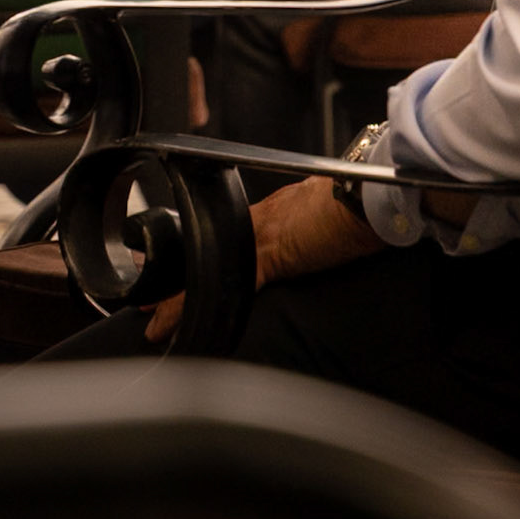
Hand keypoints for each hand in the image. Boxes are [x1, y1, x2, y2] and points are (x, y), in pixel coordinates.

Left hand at [143, 178, 381, 344]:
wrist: (369, 195)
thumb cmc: (362, 199)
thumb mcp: (333, 211)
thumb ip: (320, 224)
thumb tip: (325, 235)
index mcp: (277, 209)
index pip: (228, 234)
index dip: (205, 253)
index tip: (188, 267)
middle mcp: (261, 218)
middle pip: (207, 250)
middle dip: (179, 276)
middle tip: (150, 297)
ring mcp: (261, 235)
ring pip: (205, 268)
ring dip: (177, 297)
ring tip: (154, 317)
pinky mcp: (269, 256)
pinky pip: (223, 286)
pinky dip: (196, 305)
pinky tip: (179, 323)